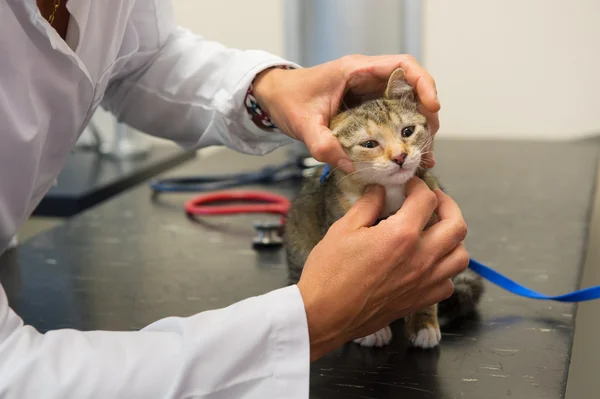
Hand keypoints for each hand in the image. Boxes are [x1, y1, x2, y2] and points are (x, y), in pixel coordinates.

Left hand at [252, 54, 439, 172]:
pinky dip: (401, 136)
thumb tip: (350, 167)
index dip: (423, 83)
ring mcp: (368, 94)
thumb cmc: (288, 100)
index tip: (431, 107)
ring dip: (416, 129)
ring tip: (423, 155)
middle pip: (411, 89)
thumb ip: (322, 145)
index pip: (403, 65)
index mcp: (357, 70)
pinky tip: (406, 157)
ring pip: (405, 106)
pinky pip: (391, 119)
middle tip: (427, 144)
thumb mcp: (303, 123)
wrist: (274, 97)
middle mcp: (368, 79)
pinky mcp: (365, 109)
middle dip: (425, 115)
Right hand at [296, 178, 467, 360]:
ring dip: (452, 239)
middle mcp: (421, 258)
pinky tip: (426, 263)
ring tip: (434, 231)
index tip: (409, 186)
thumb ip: (367, 205)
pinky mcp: (420, 301)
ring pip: (460, 256)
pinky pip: (448, 282)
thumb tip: (380, 191)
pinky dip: (443, 269)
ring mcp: (424, 282)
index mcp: (401, 235)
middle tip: (431, 201)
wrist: (324, 314)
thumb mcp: (343, 229)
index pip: (427, 200)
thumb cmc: (329, 271)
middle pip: (456, 225)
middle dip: (447, 205)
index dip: (419, 186)